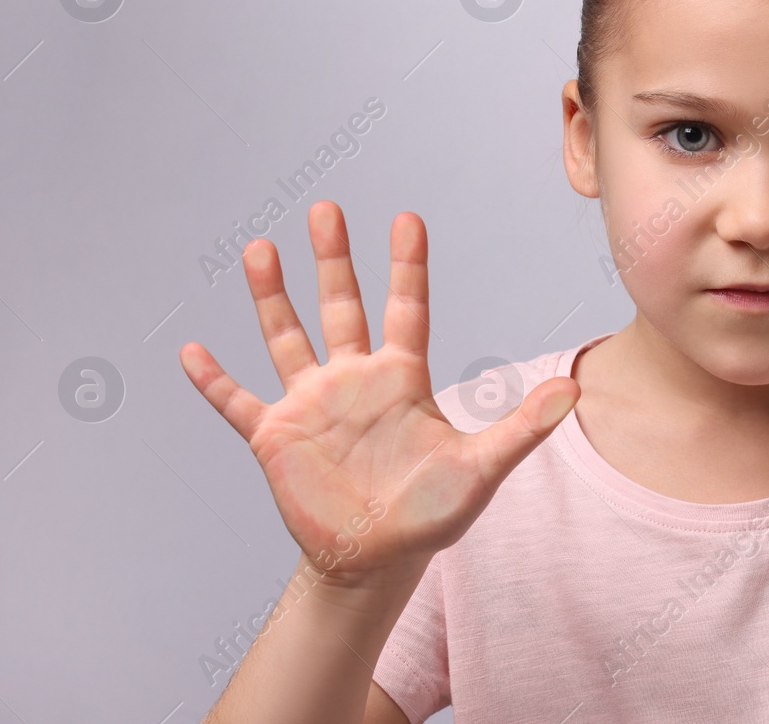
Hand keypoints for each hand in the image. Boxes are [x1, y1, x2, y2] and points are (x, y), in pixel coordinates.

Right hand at [178, 202, 579, 584]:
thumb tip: (576, 390)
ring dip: (272, 297)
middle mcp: (355, 380)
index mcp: (402, 379)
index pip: (408, 308)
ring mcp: (312, 406)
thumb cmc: (431, 514)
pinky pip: (238, 402)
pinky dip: (215, 380)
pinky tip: (192, 351)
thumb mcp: (481, 469)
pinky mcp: (276, 438)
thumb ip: (523, 427)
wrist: (378, 560)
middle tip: (326, 208)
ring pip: (287, 337)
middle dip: (334, 259)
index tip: (408, 218)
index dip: (408, 265)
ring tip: (261, 249)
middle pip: (342, 306)